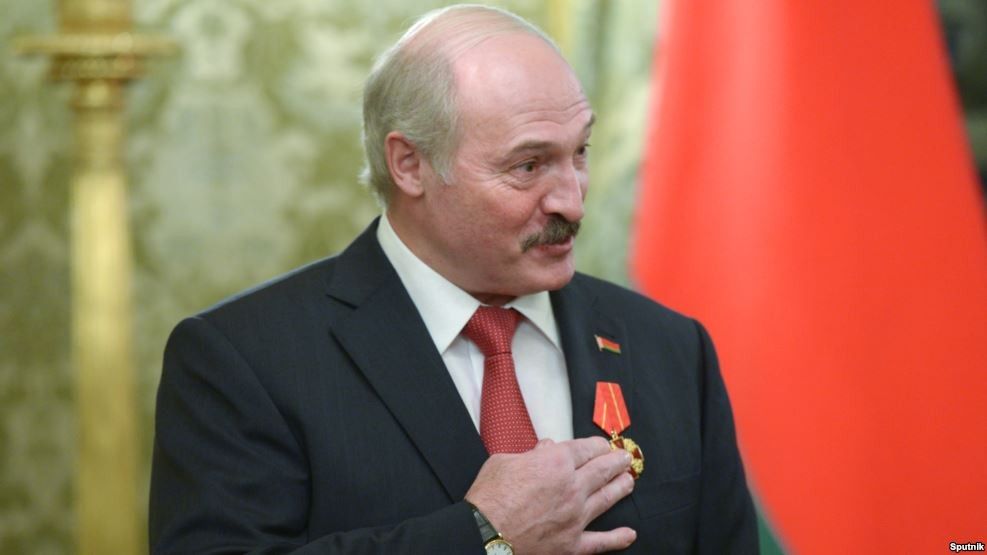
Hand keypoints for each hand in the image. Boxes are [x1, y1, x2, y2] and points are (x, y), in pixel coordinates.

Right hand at [465, 436, 635, 553]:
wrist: (483, 535)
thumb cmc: (489, 498)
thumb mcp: (503, 462)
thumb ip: (528, 454)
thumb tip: (543, 449)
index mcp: (556, 463)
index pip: (587, 449)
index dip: (598, 445)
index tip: (602, 445)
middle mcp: (572, 487)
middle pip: (602, 470)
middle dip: (616, 461)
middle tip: (625, 458)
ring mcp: (575, 517)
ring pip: (607, 499)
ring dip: (621, 488)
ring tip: (629, 482)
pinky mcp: (572, 544)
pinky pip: (601, 541)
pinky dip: (617, 538)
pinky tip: (629, 534)